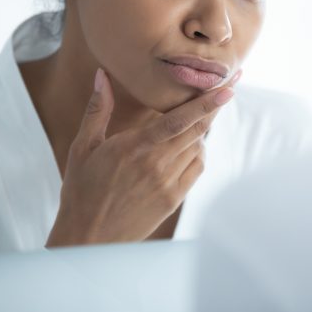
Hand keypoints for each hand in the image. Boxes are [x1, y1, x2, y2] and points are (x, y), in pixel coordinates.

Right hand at [46, 68, 237, 245]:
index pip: (178, 120)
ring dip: (203, 128)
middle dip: (215, 106)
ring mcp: (167, 184)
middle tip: (230, 86)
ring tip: (201, 114)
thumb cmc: (81, 190)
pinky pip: (196, 169)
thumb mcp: (83, 147)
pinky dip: (199, 152)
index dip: (206, 103)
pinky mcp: (173, 200)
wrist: (87, 237)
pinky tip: (191, 144)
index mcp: (134, 147)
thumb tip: (101, 74)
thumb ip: (97, 109)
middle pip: (197, 130)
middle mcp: (155, 165)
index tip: (227, 87)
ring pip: (198, 147)